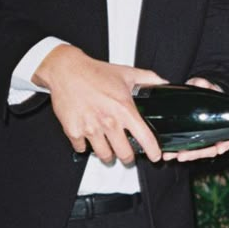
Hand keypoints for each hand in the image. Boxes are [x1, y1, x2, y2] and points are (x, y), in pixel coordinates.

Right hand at [33, 45, 165, 162]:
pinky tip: (89, 139)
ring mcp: (90, 128)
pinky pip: (82, 149)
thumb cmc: (94, 72)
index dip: (153, 151)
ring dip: (108, 155)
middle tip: (127, 154)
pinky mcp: (73, 130)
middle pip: (125, 154)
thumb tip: (163, 83)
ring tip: (109, 150)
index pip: (145, 138)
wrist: (65, 69)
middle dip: (128, 157)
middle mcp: (108, 121)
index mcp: (124, 109)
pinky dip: (85, 147)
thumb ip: (148, 79)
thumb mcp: (126, 73)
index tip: (154, 156)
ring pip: (105, 155)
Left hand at [161, 77, 228, 161]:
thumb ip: (205, 84)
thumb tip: (201, 83)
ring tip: (170, 156)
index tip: (219, 149)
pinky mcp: (189, 138)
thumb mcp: (206, 85)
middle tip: (182, 155)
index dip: (223, 146)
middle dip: (194, 154)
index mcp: (221, 125)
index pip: (226, 139)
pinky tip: (167, 153)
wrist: (196, 92)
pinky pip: (185, 148)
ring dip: (183, 155)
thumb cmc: (206, 90)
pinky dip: (176, 151)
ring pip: (195, 152)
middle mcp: (212, 134)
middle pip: (208, 150)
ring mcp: (200, 138)